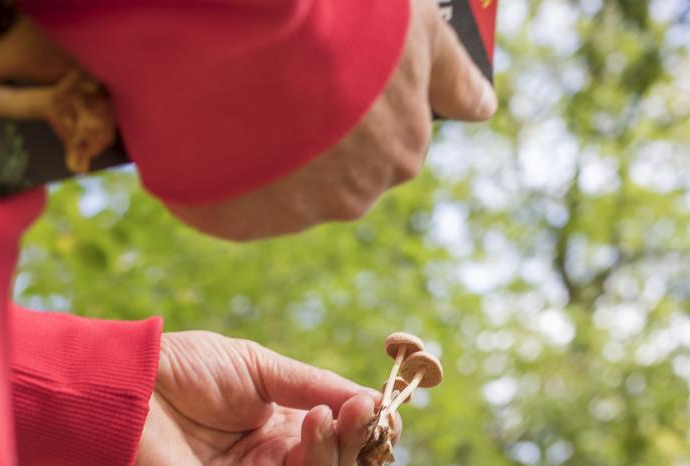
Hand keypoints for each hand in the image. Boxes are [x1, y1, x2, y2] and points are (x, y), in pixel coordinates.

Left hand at [125, 332, 397, 465]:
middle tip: (351, 408)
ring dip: (323, 464)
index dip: (364, 431)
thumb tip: (374, 401)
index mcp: (280, 432)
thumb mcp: (260, 368)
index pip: (338, 444)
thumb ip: (314, 386)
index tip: (383, 408)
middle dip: (345, 440)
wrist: (124, 380)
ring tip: (319, 419)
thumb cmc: (184, 369)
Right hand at [170, 0, 496, 240]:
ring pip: (277, 183)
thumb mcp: (419, 29)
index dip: (352, 104)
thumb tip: (483, 107)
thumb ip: (453, 74)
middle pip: (331, 168)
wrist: (258, 34)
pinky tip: (206, 124)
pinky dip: (216, 169)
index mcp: (403, 149)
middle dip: (307, 132)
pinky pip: (226, 198)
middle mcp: (358, 193)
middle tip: (272, 77)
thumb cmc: (347, 22)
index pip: (386, 141)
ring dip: (259, 150)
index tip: (326, 76)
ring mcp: (296, 211)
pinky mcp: (237, 220)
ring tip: (234, 92)